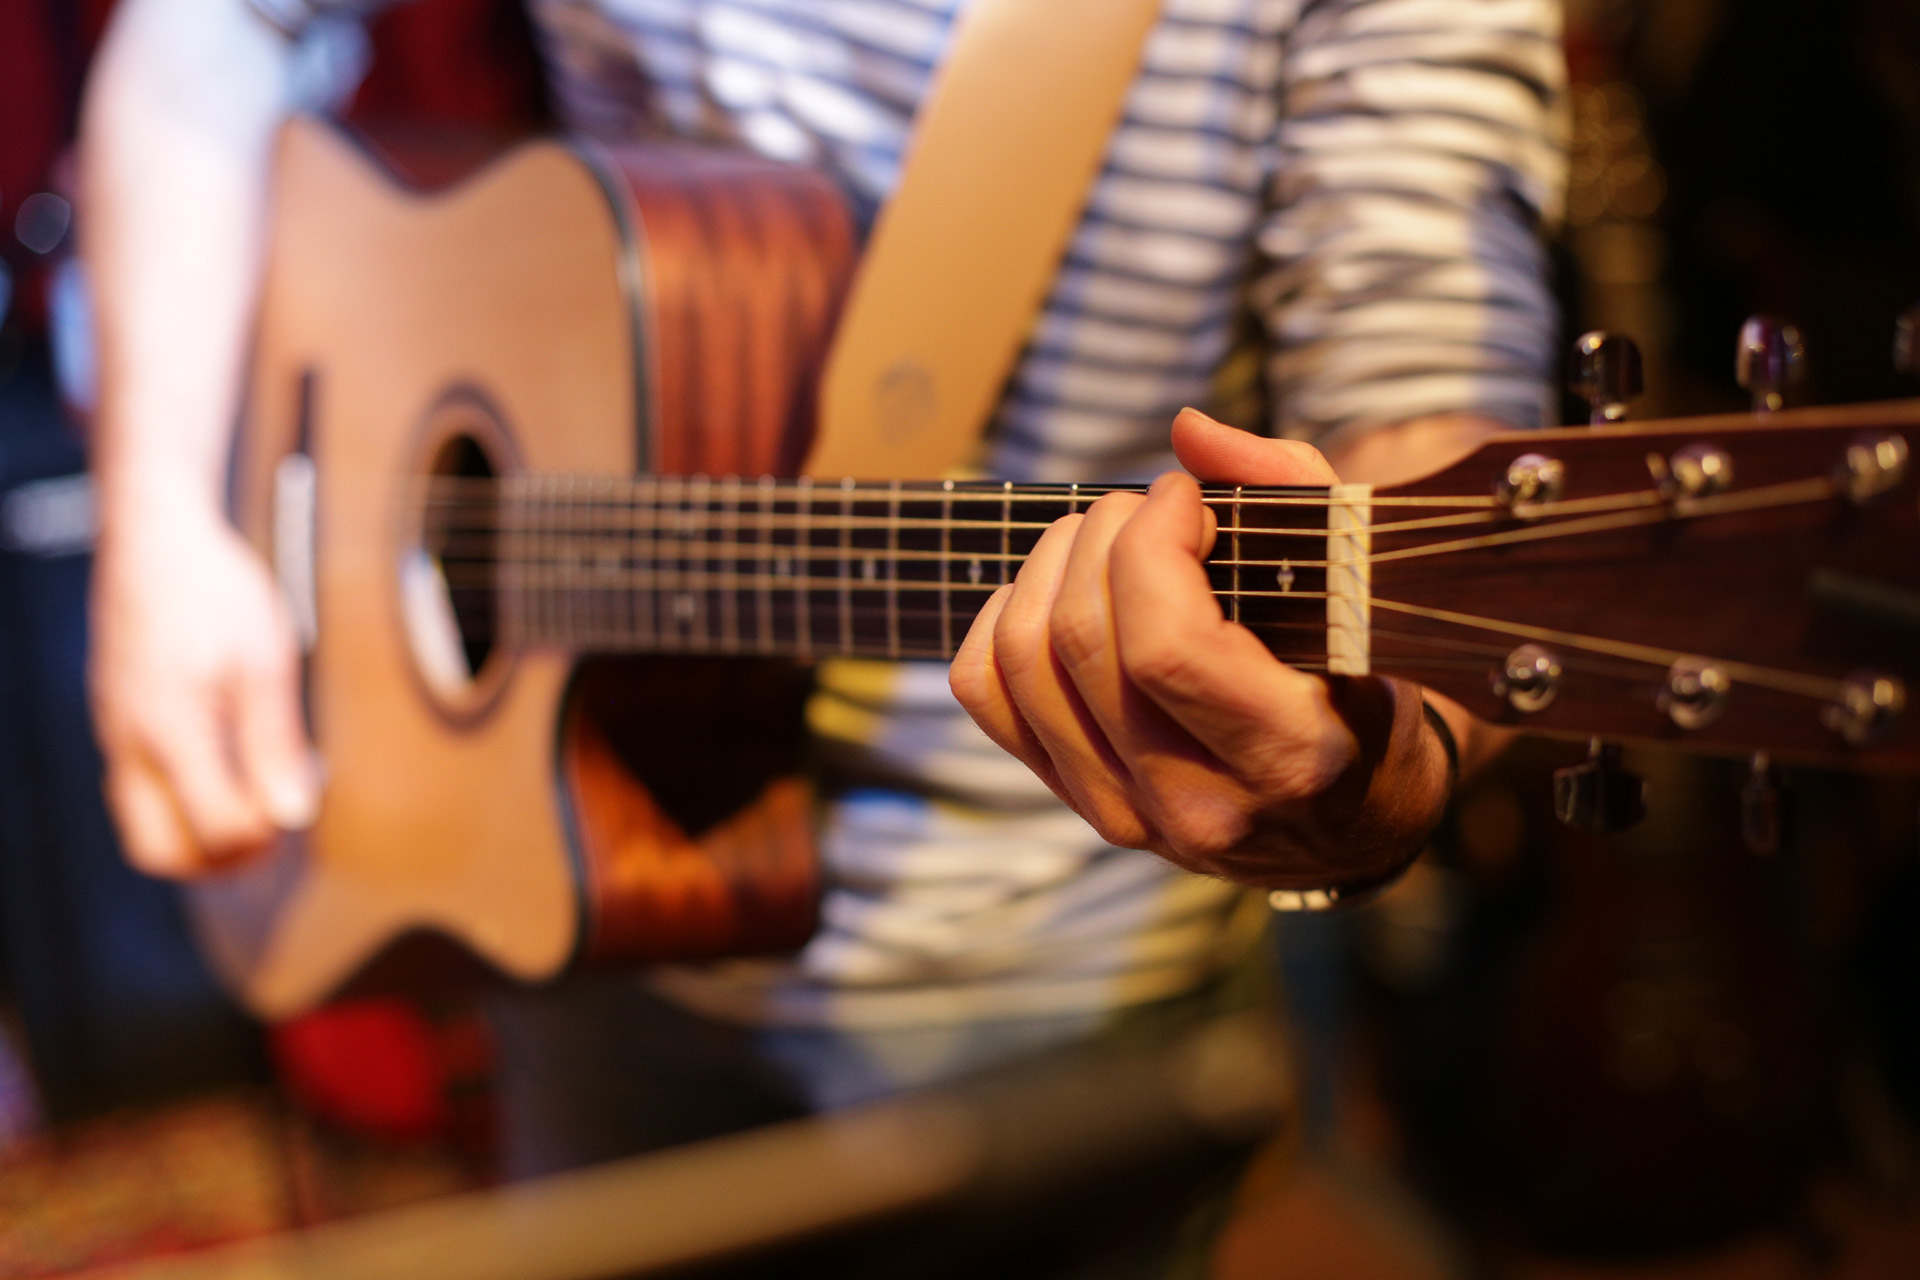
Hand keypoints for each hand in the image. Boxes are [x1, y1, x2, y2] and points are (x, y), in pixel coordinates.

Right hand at [90, 496, 317, 877]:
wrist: (157, 538)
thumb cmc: (214, 590)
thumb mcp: (265, 661)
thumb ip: (276, 744)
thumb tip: (292, 813)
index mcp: (172, 731)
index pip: (216, 829)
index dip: (265, 836)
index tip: (297, 808)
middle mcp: (131, 744)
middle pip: (160, 852)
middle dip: (219, 861)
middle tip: (272, 835)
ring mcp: (115, 735)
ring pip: (142, 827)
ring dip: (197, 836)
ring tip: (254, 807)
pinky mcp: (114, 722)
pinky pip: (136, 792)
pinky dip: (178, 804)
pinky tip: (225, 772)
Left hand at [949, 408, 1449, 889]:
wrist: (1353, 819)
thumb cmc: (1365, 686)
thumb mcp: (1365, 591)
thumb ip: (1294, 491)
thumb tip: (1187, 430)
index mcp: (1289, 756)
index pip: (1166, 646)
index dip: (1153, 544)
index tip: (1185, 498)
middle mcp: (1197, 804)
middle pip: (1084, 640)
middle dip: (1103, 536)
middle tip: (1149, 507)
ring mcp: (1126, 815)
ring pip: (1023, 661)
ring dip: (1048, 566)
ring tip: (1107, 538)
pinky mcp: (1078, 804)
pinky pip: (986, 695)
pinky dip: (1001, 619)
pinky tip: (1055, 592)